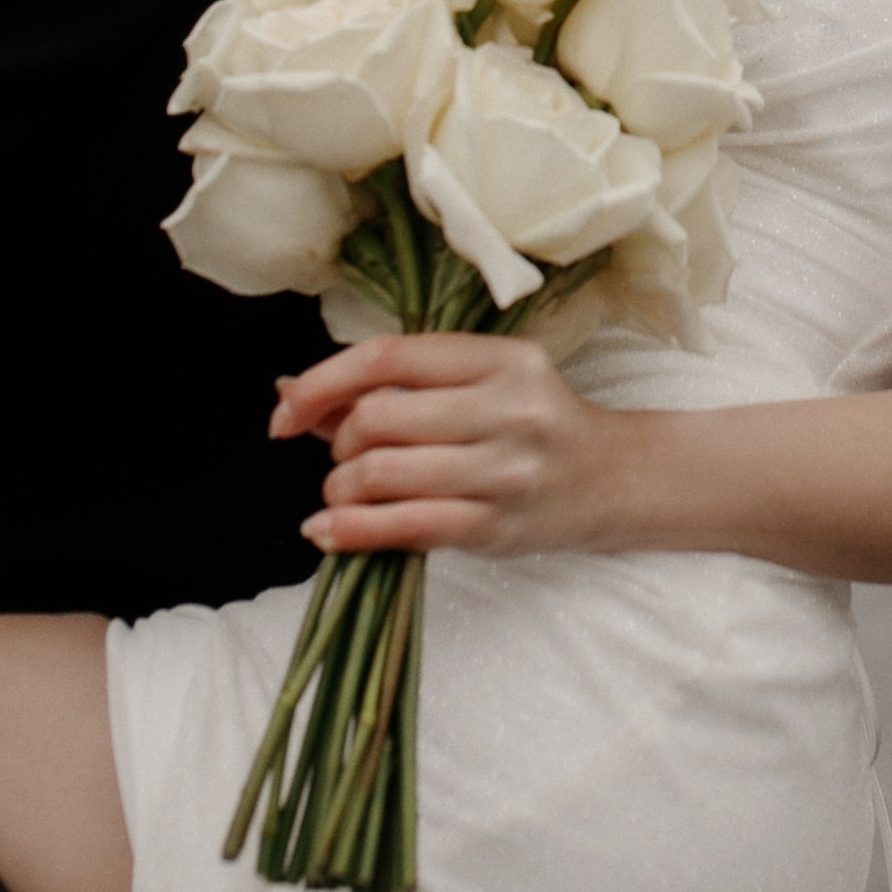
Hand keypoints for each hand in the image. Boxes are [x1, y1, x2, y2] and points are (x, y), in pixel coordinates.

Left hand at [271, 335, 631, 556]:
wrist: (607, 478)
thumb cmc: (529, 423)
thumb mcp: (477, 385)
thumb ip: (392, 387)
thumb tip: (290, 392)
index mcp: (499, 358)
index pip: (389, 358)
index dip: (322, 382)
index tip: (284, 411)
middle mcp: (506, 408)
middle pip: (377, 417)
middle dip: (339, 441)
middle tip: (346, 457)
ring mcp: (503, 470)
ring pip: (380, 473)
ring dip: (340, 488)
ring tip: (345, 494)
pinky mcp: (495, 526)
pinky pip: (402, 527)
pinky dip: (349, 532)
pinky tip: (327, 533)